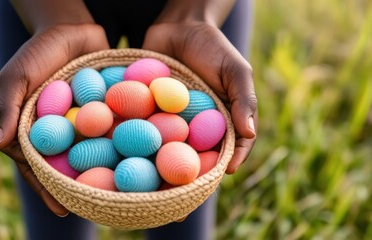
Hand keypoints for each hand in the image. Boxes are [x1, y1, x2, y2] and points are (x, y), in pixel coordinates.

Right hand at [0, 24, 108, 215]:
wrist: (72, 27)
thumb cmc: (39, 51)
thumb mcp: (17, 75)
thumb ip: (7, 106)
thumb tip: (1, 143)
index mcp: (34, 131)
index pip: (38, 167)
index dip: (47, 189)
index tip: (61, 209)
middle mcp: (60, 133)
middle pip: (68, 167)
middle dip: (79, 190)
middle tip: (94, 210)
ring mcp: (84, 124)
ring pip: (93, 154)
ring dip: (104, 173)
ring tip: (118, 197)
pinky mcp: (106, 112)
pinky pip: (113, 132)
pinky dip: (123, 146)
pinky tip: (137, 161)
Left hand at [143, 22, 257, 173]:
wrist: (178, 25)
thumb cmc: (212, 47)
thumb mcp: (235, 70)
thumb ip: (244, 100)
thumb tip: (249, 134)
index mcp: (220, 120)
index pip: (228, 146)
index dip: (227, 161)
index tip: (224, 172)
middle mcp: (195, 126)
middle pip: (195, 155)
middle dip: (189, 173)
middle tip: (184, 190)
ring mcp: (170, 120)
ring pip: (167, 148)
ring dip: (161, 163)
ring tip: (155, 180)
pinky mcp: (148, 111)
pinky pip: (143, 128)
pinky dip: (138, 139)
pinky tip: (130, 151)